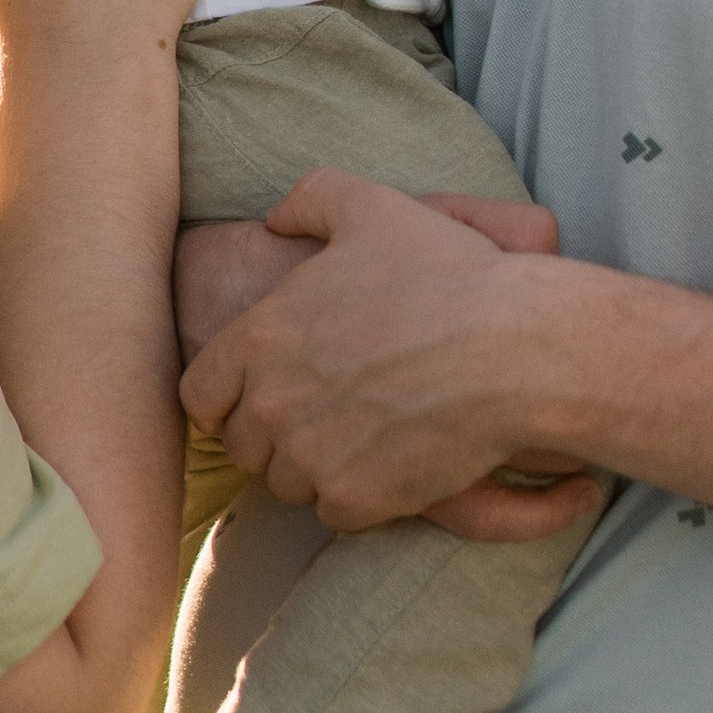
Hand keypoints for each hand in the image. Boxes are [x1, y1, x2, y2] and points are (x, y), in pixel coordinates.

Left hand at [180, 174, 602, 538]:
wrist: (512, 349)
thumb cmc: (446, 273)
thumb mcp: (372, 208)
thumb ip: (310, 201)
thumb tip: (275, 219)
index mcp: (260, 338)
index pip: (199, 394)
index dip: (227, 397)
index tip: (262, 394)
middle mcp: (272, 403)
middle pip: (243, 445)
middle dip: (274, 434)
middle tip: (323, 416)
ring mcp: (309, 456)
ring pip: (286, 482)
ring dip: (313, 467)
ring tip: (360, 437)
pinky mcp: (353, 498)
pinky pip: (333, 511)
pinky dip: (357, 496)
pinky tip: (392, 462)